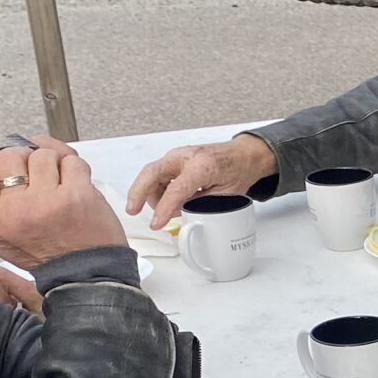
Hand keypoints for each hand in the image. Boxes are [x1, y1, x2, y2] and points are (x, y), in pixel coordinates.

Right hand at [0, 139, 125, 265]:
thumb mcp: (6, 239)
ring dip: (51, 162)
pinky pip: (70, 160)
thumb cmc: (49, 256)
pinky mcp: (78, 194)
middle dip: (22, 158)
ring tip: (57, 183)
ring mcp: (49, 200)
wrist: (86, 274)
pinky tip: (73, 181)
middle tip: (34, 174)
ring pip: (41, 154)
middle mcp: (19, 209)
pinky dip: (73, 167)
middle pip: (9, 156)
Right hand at [127, 132, 274, 228]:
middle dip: (138, 192)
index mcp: (201, 165)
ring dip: (151, 194)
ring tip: (164, 210)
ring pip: (152, 175)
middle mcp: (185, 157)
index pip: (176, 189)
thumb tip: (177, 215)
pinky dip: (157, 189)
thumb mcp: (224, 193)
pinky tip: (166, 201)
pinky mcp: (175, 161)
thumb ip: (199, 204)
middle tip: (132, 210)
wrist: (244, 155)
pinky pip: (159, 175)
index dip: (163, 208)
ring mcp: (178, 157)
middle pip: (152, 172)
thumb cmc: (238, 169)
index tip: (156, 223)